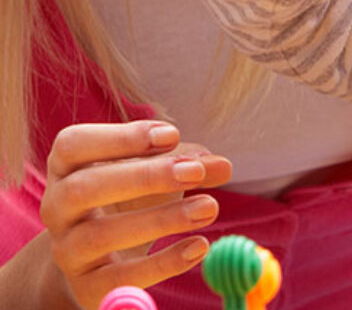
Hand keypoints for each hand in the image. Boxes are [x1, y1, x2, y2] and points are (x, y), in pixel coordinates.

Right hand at [39, 121, 231, 308]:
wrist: (97, 262)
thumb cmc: (130, 200)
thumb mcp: (155, 175)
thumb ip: (188, 163)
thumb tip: (223, 166)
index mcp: (66, 168)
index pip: (73, 145)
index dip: (120, 138)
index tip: (172, 136)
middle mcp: (56, 207)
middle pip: (84, 188)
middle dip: (144, 177)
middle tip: (195, 172)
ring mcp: (66, 249)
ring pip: (100, 235)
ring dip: (160, 219)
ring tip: (209, 207)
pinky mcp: (86, 286)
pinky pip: (120, 278)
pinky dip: (163, 263)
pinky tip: (199, 246)